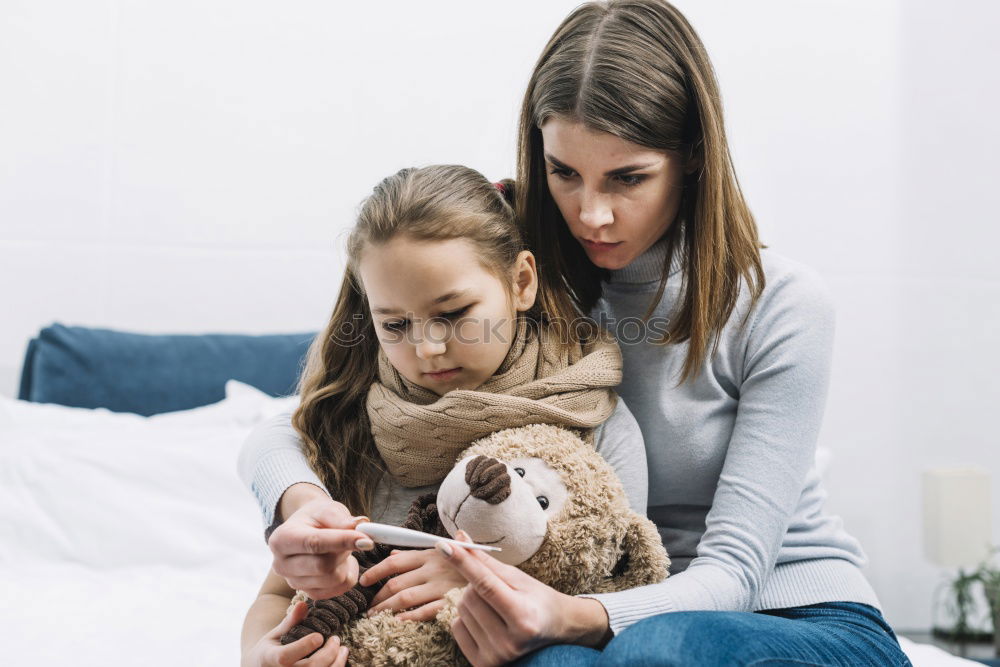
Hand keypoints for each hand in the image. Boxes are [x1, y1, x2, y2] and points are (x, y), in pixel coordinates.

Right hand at [242, 600, 348, 666]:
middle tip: (336, 639)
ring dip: (336, 663)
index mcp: (270, 658)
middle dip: (328, 653)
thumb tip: (303, 604)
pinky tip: (339, 659)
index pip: (285, 657)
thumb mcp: (275, 635)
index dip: (304, 646)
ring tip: (343, 649)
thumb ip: (290, 622)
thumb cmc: (269, 650)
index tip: (319, 636)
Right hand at [268, 496, 372, 599]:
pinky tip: (342, 561)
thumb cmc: (317, 517)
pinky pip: (339, 589)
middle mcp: (281, 565)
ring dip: (346, 562)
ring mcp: (293, 582)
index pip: (314, 543)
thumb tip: (359, 525)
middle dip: (344, 551)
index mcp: (281, 539)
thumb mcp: (327, 509)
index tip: (367, 540)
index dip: (342, 541)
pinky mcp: (309, 593)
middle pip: (323, 566)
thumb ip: (341, 518)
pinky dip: (348, 574)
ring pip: (334, 579)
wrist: (308, 529)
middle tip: (352, 538)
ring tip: (342, 548)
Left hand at [360, 548, 467, 620]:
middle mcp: (434, 568)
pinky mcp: (451, 601)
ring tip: (374, 617)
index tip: (364, 581)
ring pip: (405, 598)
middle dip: (378, 596)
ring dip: (385, 609)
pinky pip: (425, 611)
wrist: (498, 572)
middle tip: (368, 608)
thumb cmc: (468, 561)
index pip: (395, 562)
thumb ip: (417, 553)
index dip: (376, 571)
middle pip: (396, 582)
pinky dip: (408, 618)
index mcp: (431, 553)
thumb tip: (392, 553)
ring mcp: (441, 586)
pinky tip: (397, 623)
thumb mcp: (444, 550)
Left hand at [437, 531, 610, 666]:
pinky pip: (456, 628)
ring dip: (471, 602)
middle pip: (469, 596)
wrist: (553, 630)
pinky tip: (486, 622)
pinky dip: (466, 618)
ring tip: (495, 607)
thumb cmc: (535, 599)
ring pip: (461, 610)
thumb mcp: (516, 577)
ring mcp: (496, 656)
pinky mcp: (482, 664)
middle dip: (476, 586)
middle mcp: (509, 641)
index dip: (463, 563)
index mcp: (523, 616)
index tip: (445, 546)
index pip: (485, 584)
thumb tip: (459, 539)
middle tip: (498, 591)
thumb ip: (485, 562)